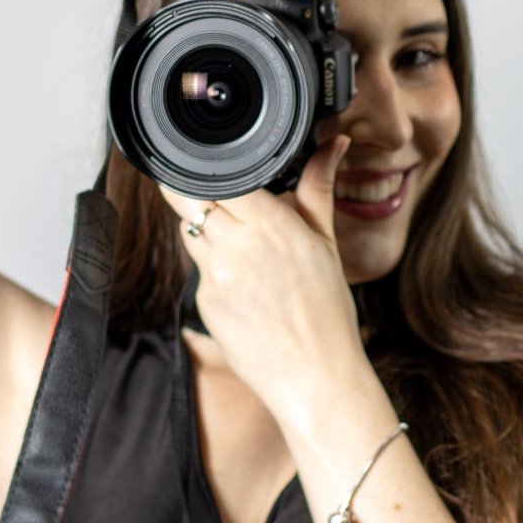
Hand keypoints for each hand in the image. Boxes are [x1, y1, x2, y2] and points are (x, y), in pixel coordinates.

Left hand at [157, 131, 365, 419]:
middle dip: (203, 195)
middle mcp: (235, 247)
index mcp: (270, 225)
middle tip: (227, 204)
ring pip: (190, 232)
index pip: (217, 176)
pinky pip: (198, 270)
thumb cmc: (327, 312)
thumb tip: (332, 144)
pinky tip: (244, 286)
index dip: (209, 169)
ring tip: (243, 249)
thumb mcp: (327, 242)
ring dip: (206, 229)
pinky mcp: (203, 303)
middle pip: (192, 200)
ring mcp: (215, 277)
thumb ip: (318, 187)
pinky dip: (213, 267)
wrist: (315, 378)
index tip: (213, 166)